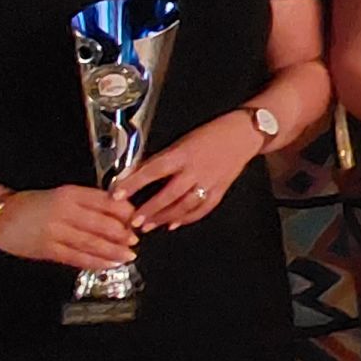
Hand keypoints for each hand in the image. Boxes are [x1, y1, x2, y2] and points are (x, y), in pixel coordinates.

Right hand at [0, 184, 138, 269]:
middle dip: (122, 234)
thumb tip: (119, 212)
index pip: (104, 201)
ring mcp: (55, 232)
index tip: (136, 218)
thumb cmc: (33, 204)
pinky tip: (110, 264)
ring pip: (91, 243)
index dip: (124, 212)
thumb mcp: (62, 195)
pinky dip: (96, 262)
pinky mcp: (48, 249)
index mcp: (70, 194)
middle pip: (101, 224)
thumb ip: (87, 202)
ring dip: (113, 251)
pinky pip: (77, 257)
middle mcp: (64, 211)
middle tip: (135, 240)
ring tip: (129, 255)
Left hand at [117, 111, 266, 228]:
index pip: (153, 170)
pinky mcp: (220, 190)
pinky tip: (174, 224)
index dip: (133, 183)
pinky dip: (187, 219)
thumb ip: (162, 158)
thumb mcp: (182, 140)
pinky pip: (202, 209)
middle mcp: (195, 170)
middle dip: (150, 210)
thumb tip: (138, 172)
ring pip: (185, 206)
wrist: (244, 134)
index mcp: (183, 154)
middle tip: (133, 221)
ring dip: (165, 218)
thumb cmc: (211, 134)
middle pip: (169, 194)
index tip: (117, 194)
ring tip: (149, 226)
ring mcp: (209, 182)